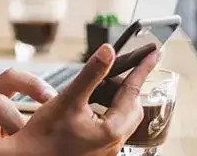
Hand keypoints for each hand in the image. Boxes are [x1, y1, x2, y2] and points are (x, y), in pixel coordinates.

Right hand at [9, 44, 160, 155]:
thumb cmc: (44, 136)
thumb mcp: (67, 99)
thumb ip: (90, 74)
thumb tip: (108, 52)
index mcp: (112, 130)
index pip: (133, 92)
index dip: (142, 70)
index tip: (152, 55)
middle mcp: (113, 143)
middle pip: (132, 108)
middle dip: (129, 87)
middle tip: (122, 69)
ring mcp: (105, 150)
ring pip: (122, 119)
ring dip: (118, 100)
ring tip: (106, 86)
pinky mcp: (96, 152)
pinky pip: (110, 128)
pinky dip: (108, 112)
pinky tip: (92, 108)